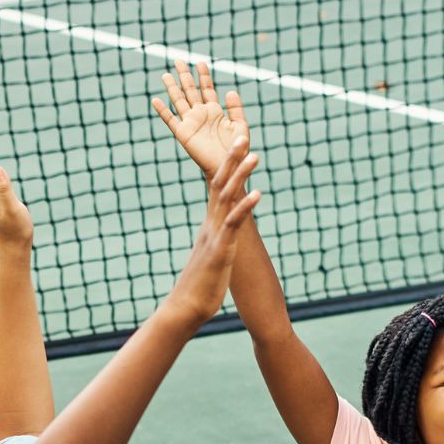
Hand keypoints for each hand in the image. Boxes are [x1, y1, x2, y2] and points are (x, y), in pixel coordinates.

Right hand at [151, 59, 249, 174]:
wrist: (228, 165)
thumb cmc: (237, 148)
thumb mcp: (240, 125)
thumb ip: (236, 108)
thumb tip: (230, 90)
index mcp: (215, 111)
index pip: (207, 89)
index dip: (203, 76)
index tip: (200, 62)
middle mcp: (201, 114)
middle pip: (190, 90)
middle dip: (184, 75)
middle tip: (178, 59)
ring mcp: (191, 123)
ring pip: (179, 101)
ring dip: (172, 88)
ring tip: (165, 74)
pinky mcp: (183, 134)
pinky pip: (170, 120)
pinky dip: (162, 111)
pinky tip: (155, 100)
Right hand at [161, 136, 260, 329]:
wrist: (185, 308)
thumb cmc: (199, 286)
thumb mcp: (211, 256)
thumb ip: (216, 242)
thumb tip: (221, 236)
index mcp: (209, 225)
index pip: (217, 188)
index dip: (227, 166)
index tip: (236, 146)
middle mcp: (210, 224)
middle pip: (220, 184)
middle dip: (232, 158)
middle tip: (243, 134)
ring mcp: (214, 236)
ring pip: (227, 198)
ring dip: (241, 175)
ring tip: (254, 154)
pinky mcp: (220, 250)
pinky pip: (234, 225)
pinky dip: (246, 207)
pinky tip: (258, 194)